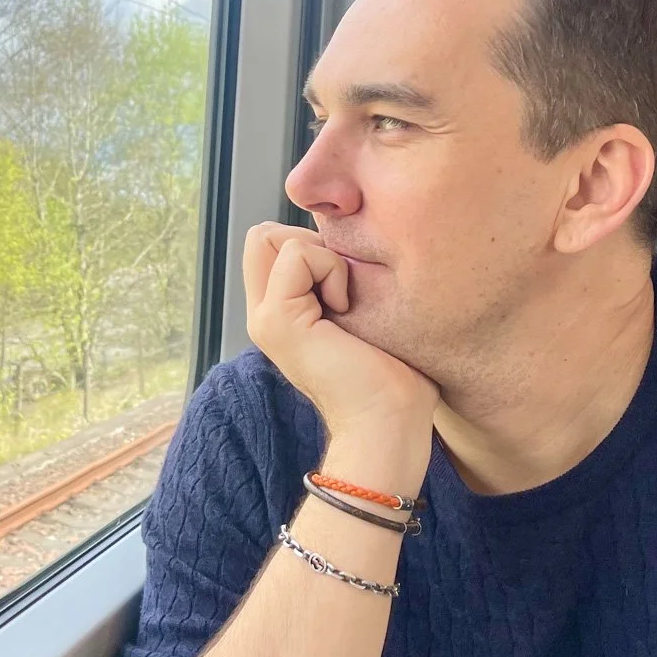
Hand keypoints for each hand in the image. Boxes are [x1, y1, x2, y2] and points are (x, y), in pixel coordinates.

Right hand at [243, 223, 438, 443]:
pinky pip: (297, 254)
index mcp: (282, 313)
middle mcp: (264, 314)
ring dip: (324, 258)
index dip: (311, 244)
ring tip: (346, 304)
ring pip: (272, 237)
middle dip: (309, 244)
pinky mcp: (276, 319)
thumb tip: (344, 234)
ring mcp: (264, 318)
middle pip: (262, 236)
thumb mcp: (363, 312)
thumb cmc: (394, 375)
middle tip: (343, 288)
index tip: (347, 285)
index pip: (270, 242)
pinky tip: (346, 310)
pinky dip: (331, 270)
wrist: (389, 421)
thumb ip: (340, 278)